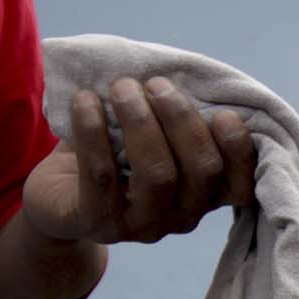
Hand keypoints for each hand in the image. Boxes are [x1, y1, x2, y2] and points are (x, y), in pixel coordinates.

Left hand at [23, 76, 255, 244]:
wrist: (57, 195)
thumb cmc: (114, 156)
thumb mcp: (151, 136)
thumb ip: (172, 117)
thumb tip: (179, 72)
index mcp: (204, 196)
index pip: (242, 186)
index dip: (239, 151)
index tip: (224, 113)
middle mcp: (182, 217)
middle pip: (202, 170)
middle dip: (182, 119)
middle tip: (155, 83)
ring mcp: (142, 226)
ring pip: (158, 174)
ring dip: (141, 121)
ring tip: (122, 87)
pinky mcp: (98, 223)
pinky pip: (102, 175)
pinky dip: (93, 131)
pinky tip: (84, 101)